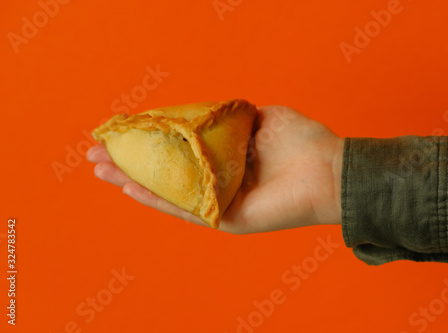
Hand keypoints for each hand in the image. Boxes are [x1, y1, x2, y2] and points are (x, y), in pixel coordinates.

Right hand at [87, 105, 343, 233]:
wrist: (328, 169)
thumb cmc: (302, 140)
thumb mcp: (263, 116)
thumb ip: (233, 116)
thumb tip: (210, 111)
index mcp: (226, 158)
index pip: (179, 149)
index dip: (150, 140)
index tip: (122, 130)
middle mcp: (218, 180)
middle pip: (166, 172)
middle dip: (131, 162)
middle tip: (97, 152)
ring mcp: (219, 201)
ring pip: (167, 191)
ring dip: (132, 180)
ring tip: (101, 168)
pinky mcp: (224, 219)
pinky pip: (184, 209)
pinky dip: (156, 199)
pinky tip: (130, 188)